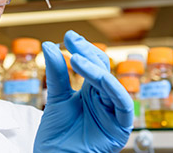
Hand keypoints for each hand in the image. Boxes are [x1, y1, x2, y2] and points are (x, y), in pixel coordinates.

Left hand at [34, 30, 132, 152]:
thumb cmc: (56, 136)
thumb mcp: (56, 99)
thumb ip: (57, 74)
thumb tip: (49, 46)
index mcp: (92, 93)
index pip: (93, 65)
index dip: (83, 49)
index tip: (70, 36)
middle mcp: (105, 100)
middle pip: (103, 70)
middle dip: (88, 54)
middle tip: (72, 40)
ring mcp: (114, 113)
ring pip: (111, 84)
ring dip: (96, 70)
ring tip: (76, 59)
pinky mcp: (121, 127)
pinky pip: (124, 104)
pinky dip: (113, 89)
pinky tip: (99, 77)